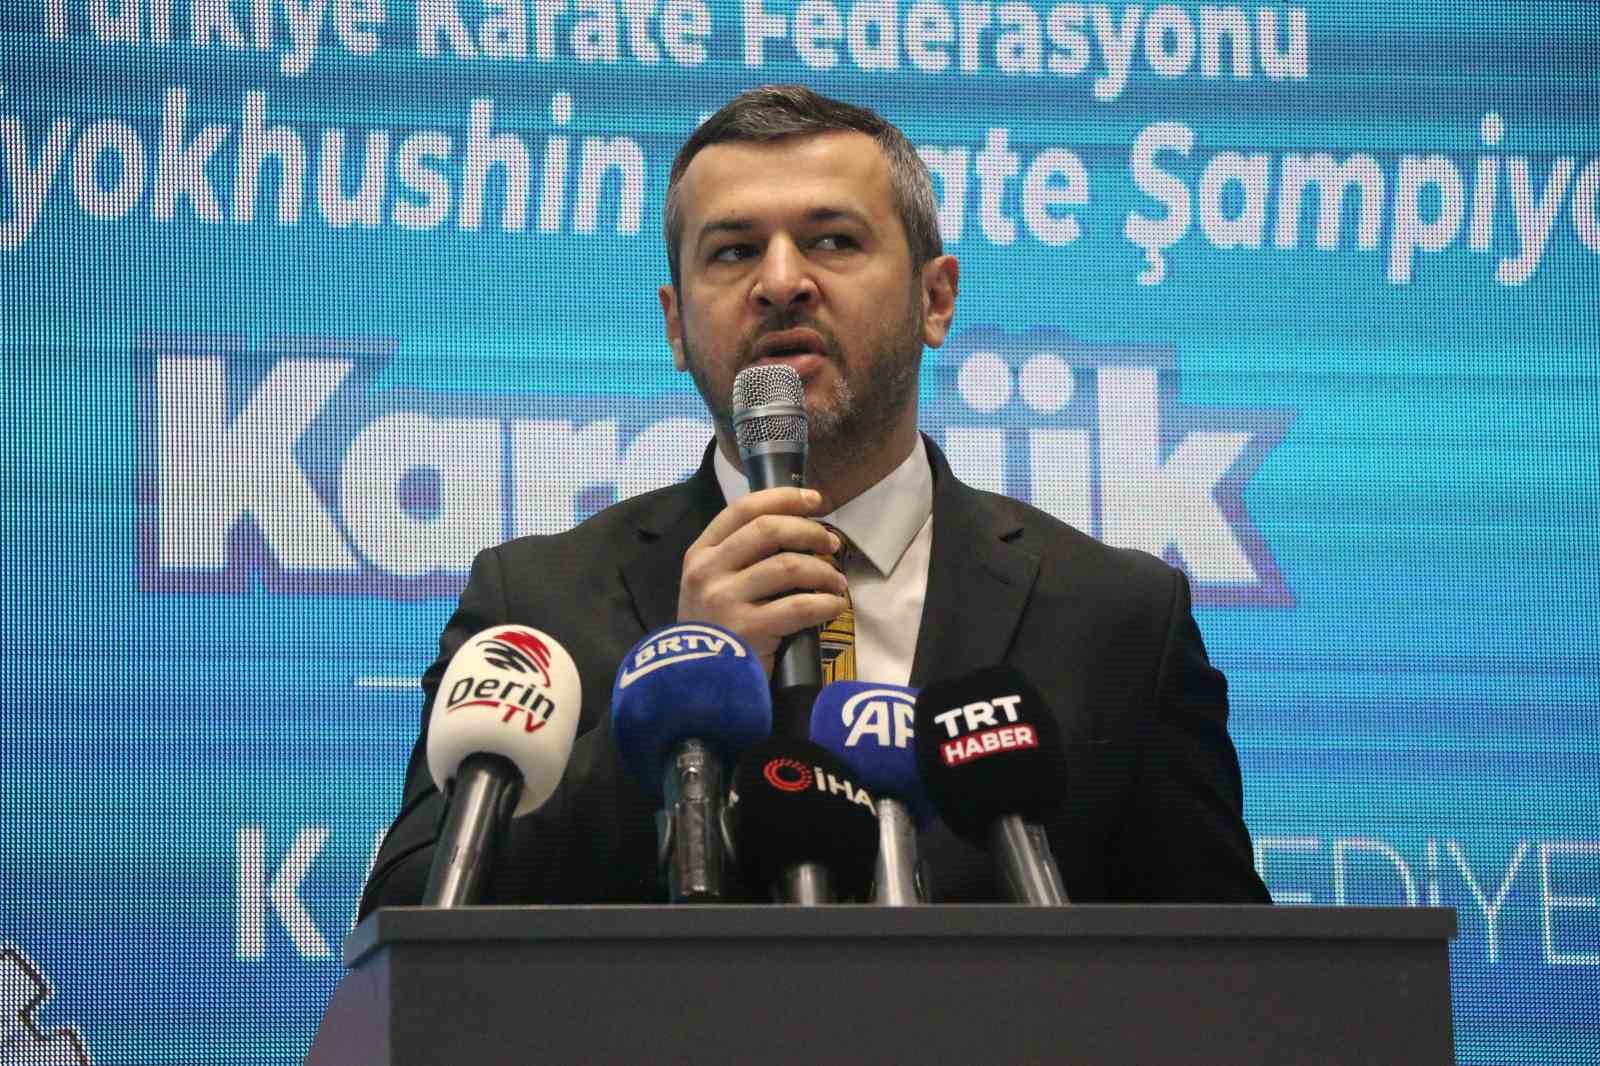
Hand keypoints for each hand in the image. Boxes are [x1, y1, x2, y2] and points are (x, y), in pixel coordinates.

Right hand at [678, 487, 847, 674]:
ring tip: (837, 583)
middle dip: (810, 532)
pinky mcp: (749, 629)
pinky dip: (826, 603)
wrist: (698, 684)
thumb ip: (740, 557)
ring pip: (790, 566)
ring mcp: (726, 599)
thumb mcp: (711, 585)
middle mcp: (709, 570)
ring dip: (824, 572)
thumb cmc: (714, 629)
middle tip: (832, 545)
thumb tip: (796, 529)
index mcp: (701, 552)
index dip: (784, 498)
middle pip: (769, 530)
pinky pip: (801, 606)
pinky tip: (834, 606)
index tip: (815, 501)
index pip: (744, 508)